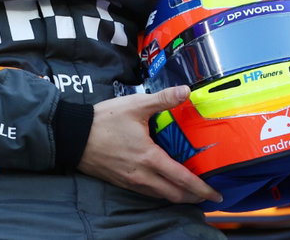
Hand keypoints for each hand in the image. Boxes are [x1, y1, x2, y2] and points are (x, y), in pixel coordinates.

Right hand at [78, 86, 221, 203]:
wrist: (74, 136)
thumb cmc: (104, 121)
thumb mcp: (135, 106)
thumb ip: (162, 99)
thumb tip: (186, 91)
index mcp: (150, 158)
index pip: (182, 179)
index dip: (202, 189)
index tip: (216, 194)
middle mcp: (143, 176)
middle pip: (174, 195)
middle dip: (193, 197)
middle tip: (205, 194)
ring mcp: (131, 182)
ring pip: (160, 196)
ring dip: (177, 196)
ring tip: (188, 191)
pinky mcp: (121, 182)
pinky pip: (146, 193)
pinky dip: (160, 192)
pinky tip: (162, 183)